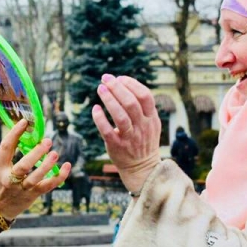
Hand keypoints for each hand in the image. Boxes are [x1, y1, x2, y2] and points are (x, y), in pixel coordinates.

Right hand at [0, 119, 70, 220]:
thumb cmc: (0, 182)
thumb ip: (10, 153)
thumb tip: (26, 131)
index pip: (5, 148)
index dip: (15, 134)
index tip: (25, 122)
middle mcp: (10, 179)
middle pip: (23, 166)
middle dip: (36, 153)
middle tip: (47, 141)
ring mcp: (22, 188)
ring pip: (35, 178)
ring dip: (47, 166)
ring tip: (55, 154)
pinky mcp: (33, 195)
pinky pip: (48, 186)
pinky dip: (59, 177)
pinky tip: (67, 166)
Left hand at [92, 74, 161, 193]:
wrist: (142, 168)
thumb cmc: (143, 139)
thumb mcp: (150, 122)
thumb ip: (142, 105)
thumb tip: (123, 83)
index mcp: (151, 118)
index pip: (145, 96)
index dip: (131, 84)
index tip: (119, 78)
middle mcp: (142, 127)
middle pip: (131, 103)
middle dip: (117, 88)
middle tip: (105, 79)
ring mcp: (130, 138)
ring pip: (120, 116)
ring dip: (109, 100)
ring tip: (100, 89)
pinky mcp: (117, 146)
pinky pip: (108, 131)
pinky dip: (100, 119)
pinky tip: (95, 108)